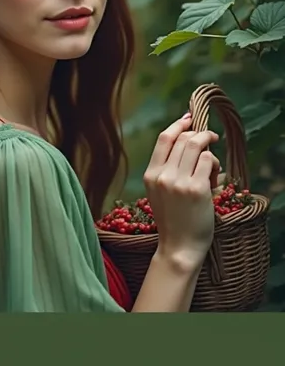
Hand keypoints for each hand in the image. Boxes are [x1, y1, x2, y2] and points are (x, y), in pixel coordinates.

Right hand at [143, 114, 220, 268]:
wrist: (179, 247)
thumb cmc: (173, 219)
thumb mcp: (158, 191)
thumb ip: (165, 168)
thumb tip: (184, 139)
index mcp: (150, 174)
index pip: (164, 138)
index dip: (179, 125)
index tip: (190, 119)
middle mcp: (162, 175)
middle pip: (182, 139)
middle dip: (199, 134)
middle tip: (209, 138)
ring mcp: (179, 182)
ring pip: (196, 145)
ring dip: (208, 145)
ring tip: (213, 156)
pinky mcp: (196, 189)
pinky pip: (208, 160)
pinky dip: (214, 162)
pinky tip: (215, 174)